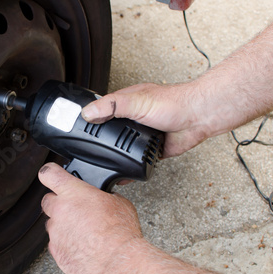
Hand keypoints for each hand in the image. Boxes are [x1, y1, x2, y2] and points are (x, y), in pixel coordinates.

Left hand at [39, 162, 142, 273]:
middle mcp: (59, 210)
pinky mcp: (56, 251)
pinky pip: (56, 243)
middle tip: (75, 210)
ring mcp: (55, 232)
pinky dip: (66, 243)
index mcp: (73, 192)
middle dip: (59, 204)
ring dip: (63, 225)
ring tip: (84, 232)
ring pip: (52, 224)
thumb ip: (103, 196)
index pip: (48, 173)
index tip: (51, 175)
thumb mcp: (119, 202)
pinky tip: (82, 246)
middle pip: (47, 200)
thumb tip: (104, 198)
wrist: (119, 261)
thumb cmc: (120, 232)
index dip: (49, 173)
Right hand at [81, 83, 207, 157]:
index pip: (100, 110)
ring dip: (113, 154)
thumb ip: (112, 106)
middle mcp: (131, 118)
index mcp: (125, 103)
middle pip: (108, 130)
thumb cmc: (173, 103)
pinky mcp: (150, 149)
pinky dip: (127, 167)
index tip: (73, 126)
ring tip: (98, 162)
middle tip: (83, 149)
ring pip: (121, 146)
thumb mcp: (137, 101)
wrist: (198, 118)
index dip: (87, 118)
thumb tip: (88, 112)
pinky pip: (135, 160)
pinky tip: (119, 172)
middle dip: (98, 140)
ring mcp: (140, 134)